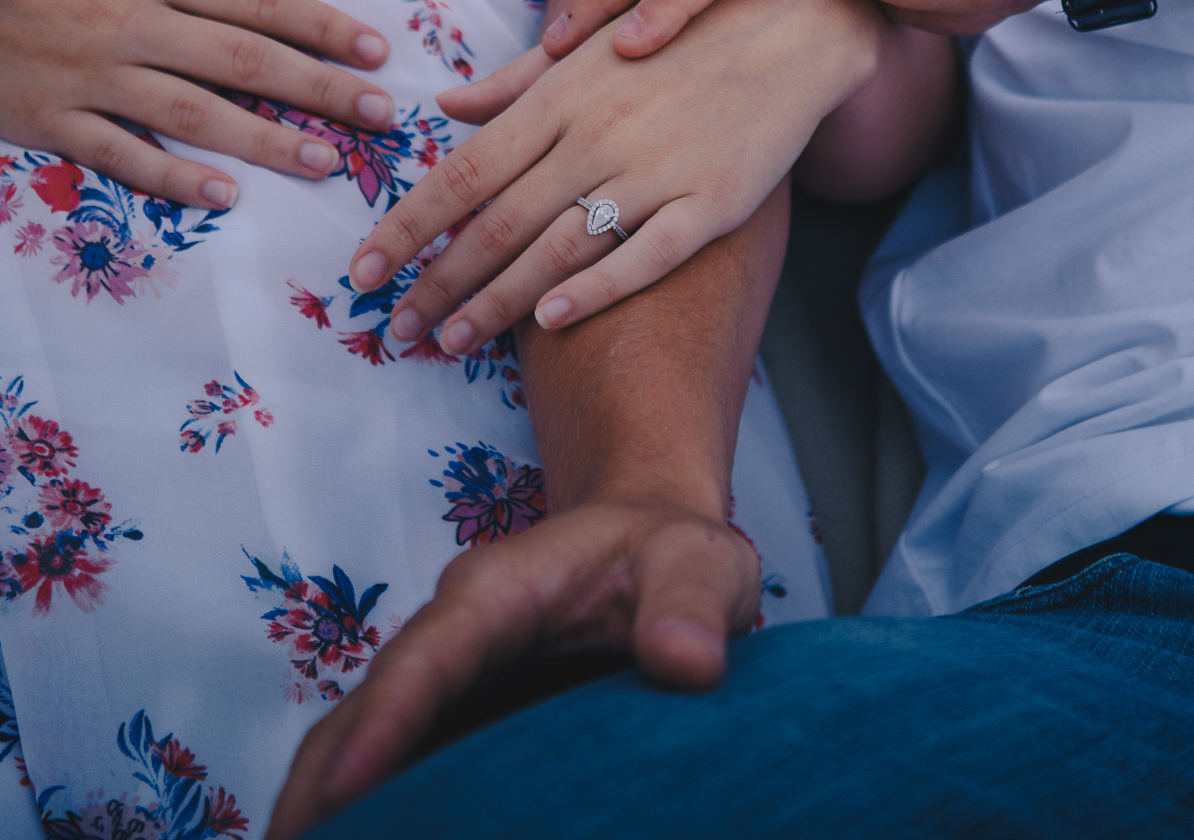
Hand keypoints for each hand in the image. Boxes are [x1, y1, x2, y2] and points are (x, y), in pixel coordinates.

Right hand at [0, 0, 392, 206]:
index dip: (321, 26)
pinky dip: (175, 180)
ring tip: (326, 162)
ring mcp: (90, 79)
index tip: (373, 49)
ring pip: (195, 117)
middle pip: (244, 62)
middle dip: (320, 90)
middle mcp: (127, 26)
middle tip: (380, 115)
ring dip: (267, 142)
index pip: (255, 0)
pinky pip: (123, 158)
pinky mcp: (52, 123)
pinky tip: (226, 195)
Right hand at [266, 495, 758, 838]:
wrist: (655, 552)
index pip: (429, 658)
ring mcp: (447, 687)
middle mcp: (452, 640)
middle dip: (320, 789)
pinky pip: (395, 771)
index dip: (384, 725)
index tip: (345, 795)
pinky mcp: (457, 727)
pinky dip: (367, 811)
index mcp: (499, 592)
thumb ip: (692, 602)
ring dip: (325, 808)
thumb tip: (684, 662)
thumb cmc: (673, 555)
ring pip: (358, 747)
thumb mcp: (703, 563)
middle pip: (364, 712)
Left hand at [349, 0, 878, 346]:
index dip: (407, 226)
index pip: (463, 172)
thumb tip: (446, 107)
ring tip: (450, 340)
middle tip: (394, 329)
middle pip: (497, 223)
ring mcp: (655, 171)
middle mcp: (597, 134)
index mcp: (561, 95)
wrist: (795, 21)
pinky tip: (548, 322)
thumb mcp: (592, 43)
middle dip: (436, 282)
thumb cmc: (681, 28)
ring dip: (494, 302)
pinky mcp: (711, 203)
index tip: (362, 271)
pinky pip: (642, 257)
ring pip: (556, 250)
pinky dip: (591, 291)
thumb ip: (517, 83)